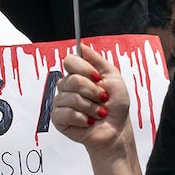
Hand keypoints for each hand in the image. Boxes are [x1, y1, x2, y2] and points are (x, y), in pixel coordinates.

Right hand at [50, 43, 132, 159]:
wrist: (117, 129)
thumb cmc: (115, 105)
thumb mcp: (113, 77)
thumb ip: (97, 60)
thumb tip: (81, 45)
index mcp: (78, 75)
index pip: (69, 61)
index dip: (84, 69)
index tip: (98, 78)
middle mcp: (67, 87)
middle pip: (72, 80)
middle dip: (92, 91)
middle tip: (102, 99)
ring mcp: (61, 102)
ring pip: (70, 98)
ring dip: (90, 107)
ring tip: (98, 113)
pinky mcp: (58, 119)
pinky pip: (66, 113)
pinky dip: (82, 118)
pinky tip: (88, 122)